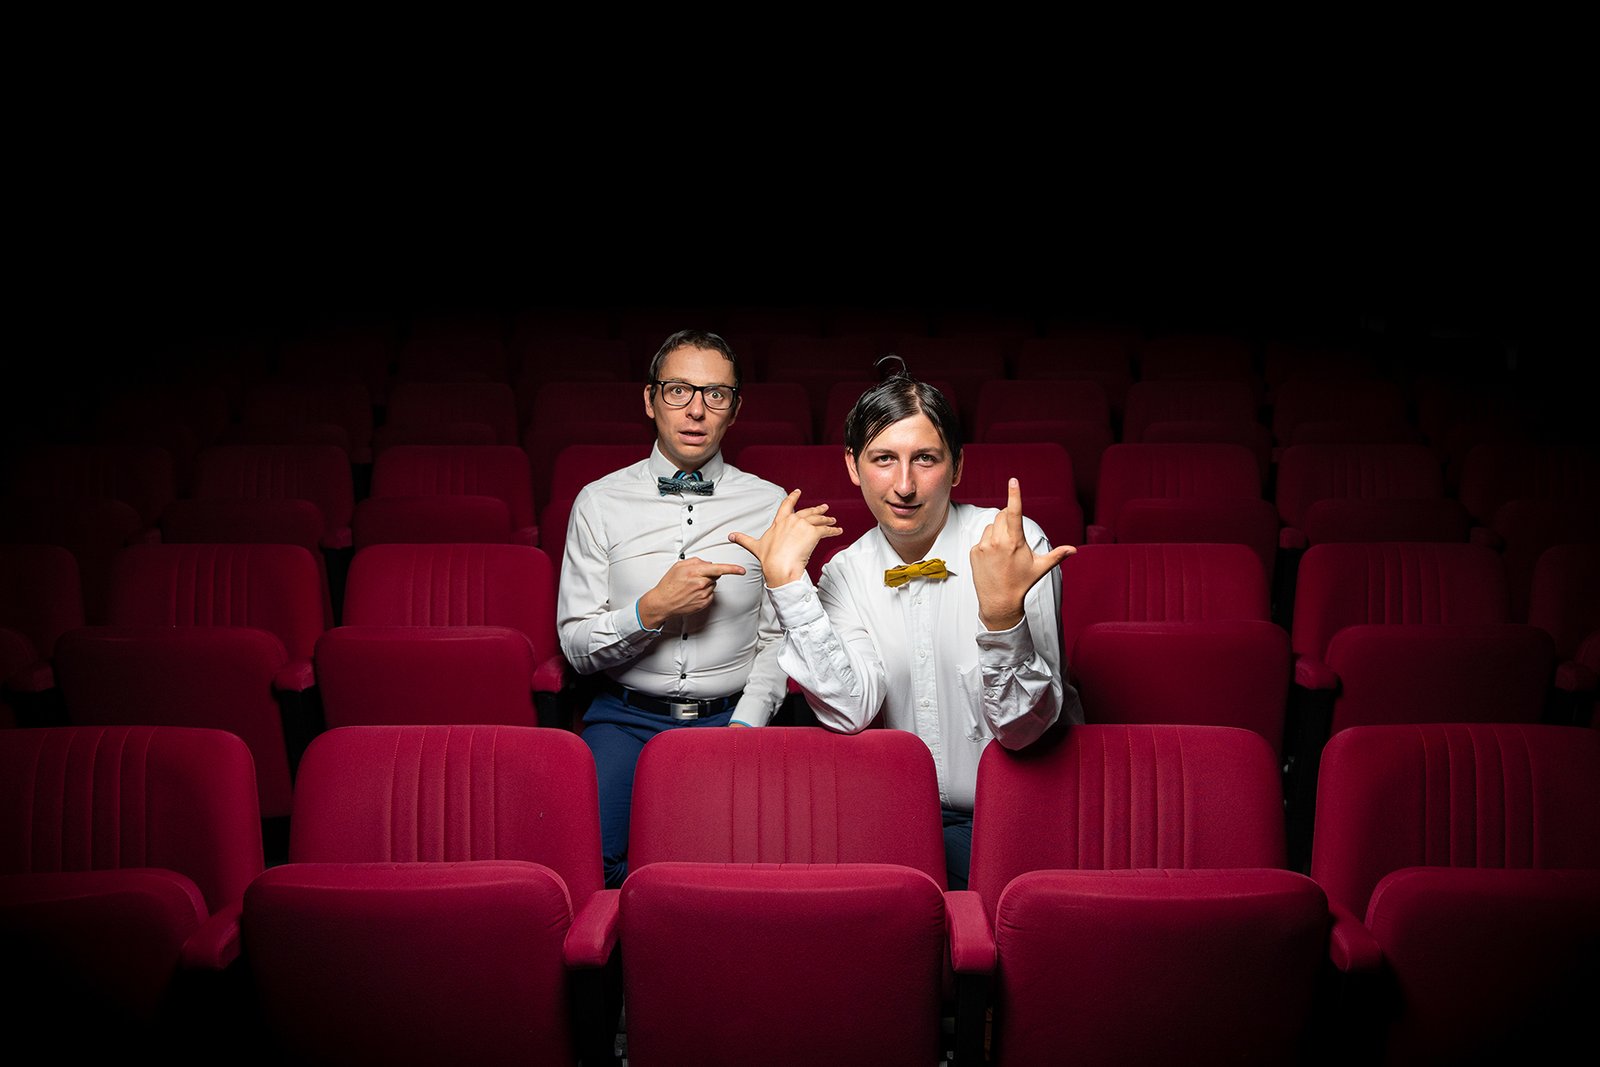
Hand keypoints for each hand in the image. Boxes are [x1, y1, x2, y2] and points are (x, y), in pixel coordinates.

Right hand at [637, 557, 747, 629]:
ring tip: (690, 587)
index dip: (732, 569)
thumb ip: (696, 561)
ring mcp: (703, 595)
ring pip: (712, 585)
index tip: (742, 570)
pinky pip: (710, 594)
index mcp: (696, 572)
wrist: (662, 602)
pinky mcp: (703, 604)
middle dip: (708, 574)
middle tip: (694, 577)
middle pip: (715, 576)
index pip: (719, 569)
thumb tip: (707, 563)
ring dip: (705, 584)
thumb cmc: (669, 584)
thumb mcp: (679, 566)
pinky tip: (692, 594)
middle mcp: (701, 584)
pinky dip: (704, 593)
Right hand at [728, 489, 843, 586]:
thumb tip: (730, 536)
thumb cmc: (768, 558)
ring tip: (833, 520)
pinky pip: (826, 530)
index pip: (787, 505)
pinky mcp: (814, 533)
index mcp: (779, 522)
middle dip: (817, 509)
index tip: (797, 492)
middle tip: (824, 507)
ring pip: (819, 519)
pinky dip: (834, 530)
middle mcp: (792, 520)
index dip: (793, 497)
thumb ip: (743, 539)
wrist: (779, 565)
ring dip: (827, 519)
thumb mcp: (754, 546)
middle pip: (808, 511)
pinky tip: (838, 531)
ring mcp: (803, 526)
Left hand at [970, 478, 1074, 630]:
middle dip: (1009, 518)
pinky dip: (989, 543)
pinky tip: (994, 558)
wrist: (999, 602)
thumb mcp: (1040, 567)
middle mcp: (997, 541)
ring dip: (998, 531)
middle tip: (1015, 536)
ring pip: (991, 526)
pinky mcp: (974, 551)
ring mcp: (983, 546)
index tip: (1013, 480)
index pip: (1014, 512)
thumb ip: (1057, 555)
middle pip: (1002, 515)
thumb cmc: (1021, 583)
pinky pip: (982, 538)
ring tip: (1004, 551)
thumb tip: (1074, 550)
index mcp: (1015, 542)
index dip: (1014, 494)